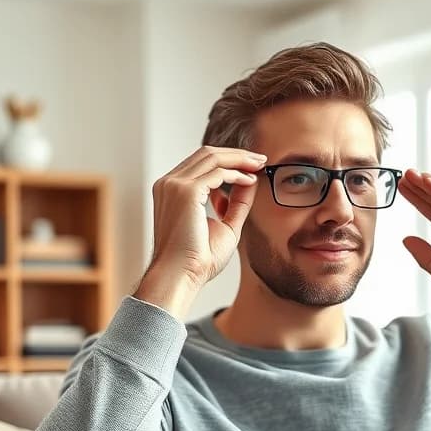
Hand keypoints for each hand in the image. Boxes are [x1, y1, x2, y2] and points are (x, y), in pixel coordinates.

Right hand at [149, 145, 265, 287]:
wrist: (181, 276)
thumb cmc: (198, 261)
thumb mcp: (225, 226)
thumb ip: (235, 203)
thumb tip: (249, 181)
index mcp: (172, 191)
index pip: (201, 165)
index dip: (228, 161)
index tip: (251, 167)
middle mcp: (169, 184)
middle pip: (206, 155)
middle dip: (236, 154)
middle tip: (261, 159)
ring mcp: (175, 185)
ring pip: (211, 158)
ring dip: (239, 159)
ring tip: (260, 165)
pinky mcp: (185, 191)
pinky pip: (216, 172)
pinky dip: (236, 174)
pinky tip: (250, 180)